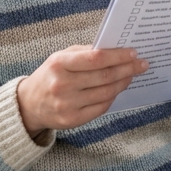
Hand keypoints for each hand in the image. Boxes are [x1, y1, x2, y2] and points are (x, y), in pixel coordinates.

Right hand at [17, 46, 147, 133]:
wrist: (29, 104)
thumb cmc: (51, 75)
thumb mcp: (61, 57)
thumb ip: (86, 53)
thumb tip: (116, 50)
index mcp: (59, 63)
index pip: (96, 58)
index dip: (118, 56)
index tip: (133, 53)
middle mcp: (62, 85)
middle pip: (104, 76)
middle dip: (127, 69)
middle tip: (142, 64)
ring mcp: (67, 104)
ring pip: (106, 93)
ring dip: (123, 83)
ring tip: (132, 75)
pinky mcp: (72, 120)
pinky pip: (101, 108)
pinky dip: (112, 97)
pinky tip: (118, 89)